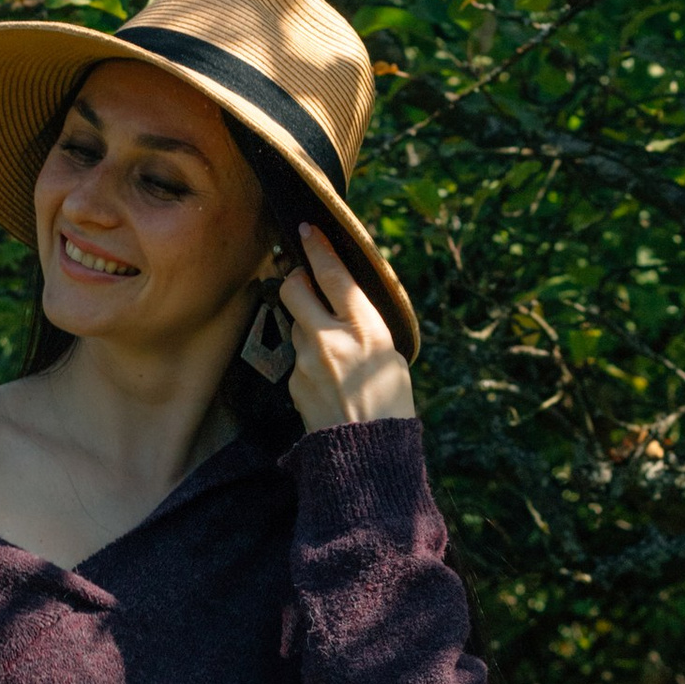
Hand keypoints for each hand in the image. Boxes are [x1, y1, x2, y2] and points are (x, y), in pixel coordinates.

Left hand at [278, 222, 414, 432]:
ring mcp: (306, 360)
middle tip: (306, 281)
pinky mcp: (293, 381)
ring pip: (295, 324)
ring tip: (332, 349)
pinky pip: (298, 357)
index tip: (306, 229)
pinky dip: (309, 359)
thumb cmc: (391, 403)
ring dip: (306, 325)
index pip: (332, 274)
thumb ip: (364, 325)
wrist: (367, 454)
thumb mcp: (391, 354)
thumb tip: (343, 303)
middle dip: (296, 279)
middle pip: (294, 288)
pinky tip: (328, 379)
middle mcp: (330, 338)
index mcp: (364, 327)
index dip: (317, 247)